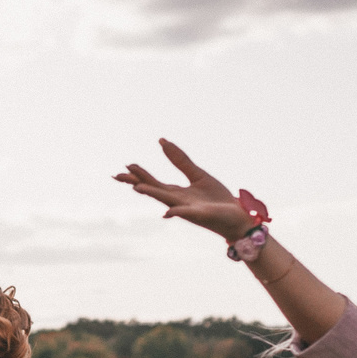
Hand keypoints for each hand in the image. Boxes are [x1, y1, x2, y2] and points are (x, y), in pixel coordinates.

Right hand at [113, 139, 252, 240]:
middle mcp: (178, 202)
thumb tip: (162, 141)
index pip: (153, 183)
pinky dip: (177, 212)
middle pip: (154, 190)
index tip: (126, 166)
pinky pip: (188, 214)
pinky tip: (167, 212)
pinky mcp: (202, 215)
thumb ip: (180, 161)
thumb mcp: (197, 175)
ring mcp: (189, 209)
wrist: (237, 216)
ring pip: (167, 201)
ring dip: (152, 194)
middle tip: (119, 176)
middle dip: (138, 183)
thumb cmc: (217, 200)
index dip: (139, 175)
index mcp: (177, 193)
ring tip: (137, 188)